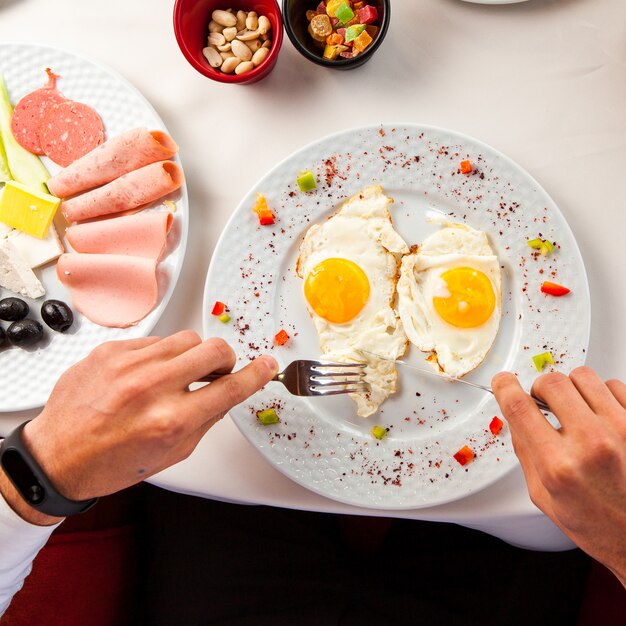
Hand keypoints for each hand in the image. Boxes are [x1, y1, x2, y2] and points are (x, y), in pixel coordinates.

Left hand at [0, 331, 276, 525]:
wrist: (56, 456)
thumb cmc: (109, 462)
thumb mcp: (171, 454)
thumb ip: (204, 420)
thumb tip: (227, 393)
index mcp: (172, 421)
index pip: (231, 387)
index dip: (257, 374)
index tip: (266, 365)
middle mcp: (152, 388)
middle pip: (215, 350)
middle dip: (224, 360)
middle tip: (215, 372)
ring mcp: (129, 364)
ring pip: (187, 338)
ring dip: (191, 355)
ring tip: (176, 374)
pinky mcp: (111, 350)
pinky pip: (155, 340)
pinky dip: (160, 355)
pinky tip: (146, 374)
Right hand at [492, 367, 625, 586]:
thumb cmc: (598, 522)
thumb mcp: (543, 495)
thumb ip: (526, 452)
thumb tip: (516, 416)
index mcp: (558, 465)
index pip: (520, 407)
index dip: (505, 388)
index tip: (504, 382)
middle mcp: (591, 444)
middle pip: (551, 382)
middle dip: (541, 389)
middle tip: (544, 402)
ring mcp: (621, 430)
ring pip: (583, 377)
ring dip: (573, 390)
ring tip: (576, 410)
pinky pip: (615, 386)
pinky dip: (603, 395)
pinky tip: (600, 415)